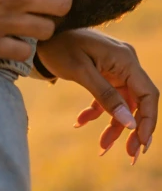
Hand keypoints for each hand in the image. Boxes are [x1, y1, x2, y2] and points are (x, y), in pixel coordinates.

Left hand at [36, 29, 158, 162]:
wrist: (41, 34)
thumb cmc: (60, 46)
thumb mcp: (81, 72)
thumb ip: (106, 96)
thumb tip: (130, 124)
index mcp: (125, 59)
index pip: (148, 94)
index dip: (148, 121)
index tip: (141, 145)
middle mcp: (125, 62)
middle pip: (139, 102)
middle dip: (133, 129)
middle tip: (129, 156)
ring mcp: (115, 68)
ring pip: (123, 103)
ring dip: (114, 125)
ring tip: (102, 147)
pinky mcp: (104, 73)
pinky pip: (108, 97)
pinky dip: (97, 112)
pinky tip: (80, 122)